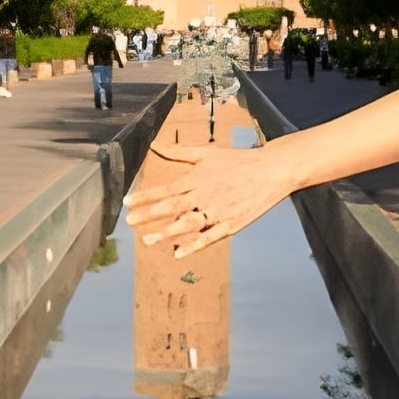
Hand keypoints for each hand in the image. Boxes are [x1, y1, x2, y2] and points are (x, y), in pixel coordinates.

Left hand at [123, 139, 298, 256]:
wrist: (271, 170)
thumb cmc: (238, 161)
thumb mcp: (206, 153)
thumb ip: (178, 152)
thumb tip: (154, 145)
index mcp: (197, 178)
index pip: (165, 189)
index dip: (144, 197)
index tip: (126, 203)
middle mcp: (204, 195)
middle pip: (172, 208)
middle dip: (149, 215)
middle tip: (130, 222)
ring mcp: (218, 211)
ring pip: (187, 225)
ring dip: (166, 233)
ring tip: (148, 240)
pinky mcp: (231, 225)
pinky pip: (208, 238)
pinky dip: (193, 246)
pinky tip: (178, 253)